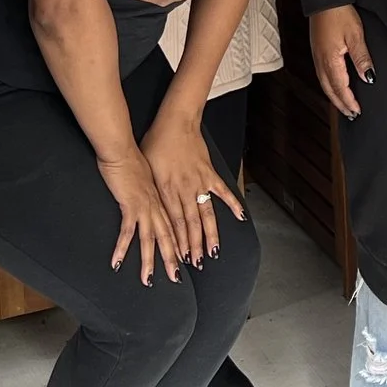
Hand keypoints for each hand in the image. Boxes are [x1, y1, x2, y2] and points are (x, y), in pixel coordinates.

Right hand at [95, 149, 179, 284]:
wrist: (123, 149)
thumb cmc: (133, 159)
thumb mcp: (148, 176)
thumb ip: (150, 189)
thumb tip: (149, 196)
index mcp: (162, 199)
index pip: (174, 227)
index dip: (180, 244)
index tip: (185, 260)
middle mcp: (157, 205)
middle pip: (167, 237)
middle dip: (172, 259)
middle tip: (176, 278)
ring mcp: (145, 206)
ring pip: (150, 239)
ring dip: (150, 261)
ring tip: (149, 279)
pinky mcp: (130, 205)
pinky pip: (126, 232)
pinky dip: (121, 248)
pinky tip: (116, 263)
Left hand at [142, 117, 243, 264]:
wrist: (175, 122)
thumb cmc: (155, 143)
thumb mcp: (145, 168)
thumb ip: (150, 190)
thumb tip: (146, 208)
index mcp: (166, 190)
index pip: (173, 223)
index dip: (177, 242)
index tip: (179, 259)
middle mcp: (184, 190)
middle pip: (190, 224)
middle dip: (193, 246)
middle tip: (195, 264)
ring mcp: (199, 182)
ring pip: (206, 214)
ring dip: (209, 234)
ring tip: (212, 253)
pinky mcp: (209, 173)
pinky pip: (223, 191)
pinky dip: (232, 204)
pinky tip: (240, 217)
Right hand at [310, 7, 373, 117]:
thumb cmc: (339, 14)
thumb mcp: (356, 35)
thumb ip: (362, 58)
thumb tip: (368, 78)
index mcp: (330, 60)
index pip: (341, 88)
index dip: (349, 101)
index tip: (357, 111)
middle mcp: (321, 62)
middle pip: (330, 90)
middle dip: (340, 104)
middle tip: (351, 114)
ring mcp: (317, 57)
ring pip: (324, 84)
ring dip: (334, 97)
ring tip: (343, 105)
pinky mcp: (317, 51)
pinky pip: (322, 75)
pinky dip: (329, 86)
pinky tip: (334, 86)